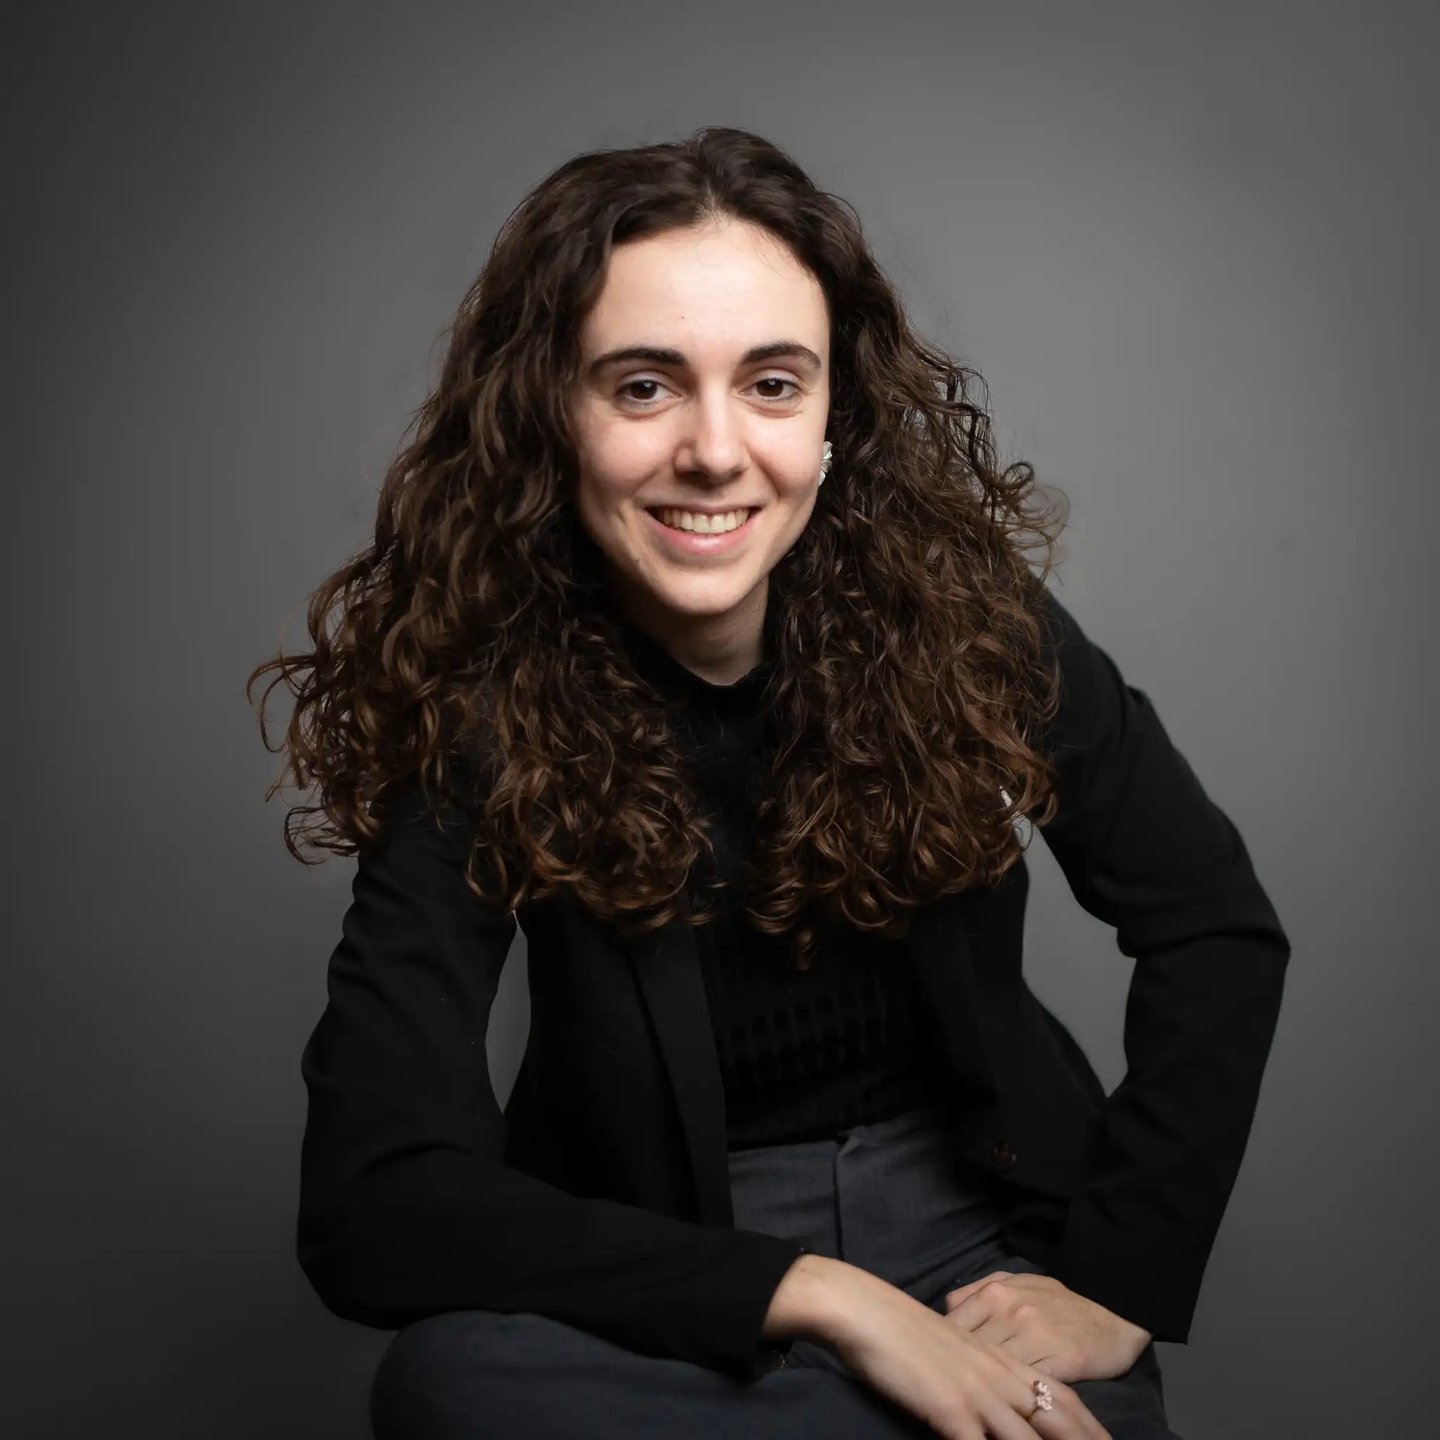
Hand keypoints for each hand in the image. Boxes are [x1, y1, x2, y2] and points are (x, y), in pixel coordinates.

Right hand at [816, 1258, 1111, 1439]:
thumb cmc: (897, 1327)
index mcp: (996, 1358)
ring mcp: (976, 1394)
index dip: (1086, 1421)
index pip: (1056, 1391)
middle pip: (1056, 1416)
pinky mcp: (952, 1410)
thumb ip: (971, 1367)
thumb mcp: (947, 1345)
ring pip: (1029, 1437)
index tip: (1106, 1439)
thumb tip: (982, 1389)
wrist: (866, 1310)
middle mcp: (995, 1375)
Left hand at [943, 1271, 1150, 1384]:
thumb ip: (978, 1291)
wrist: (1114, 1312)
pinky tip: (1005, 1404)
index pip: (952, 1324)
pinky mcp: (1060, 1364)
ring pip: (993, 1369)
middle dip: (957, 1369)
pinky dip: (1012, 1396)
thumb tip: (947, 1308)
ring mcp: (1035, 1337)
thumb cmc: (1060, 1302)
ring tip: (973, 1399)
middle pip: (968, 1349)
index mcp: (995, 1292)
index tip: (938, 1363)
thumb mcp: (1016, 1283)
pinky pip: (1026, 1384)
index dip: (943, 1347)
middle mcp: (1010, 1312)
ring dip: (982, 1386)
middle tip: (950, 1386)